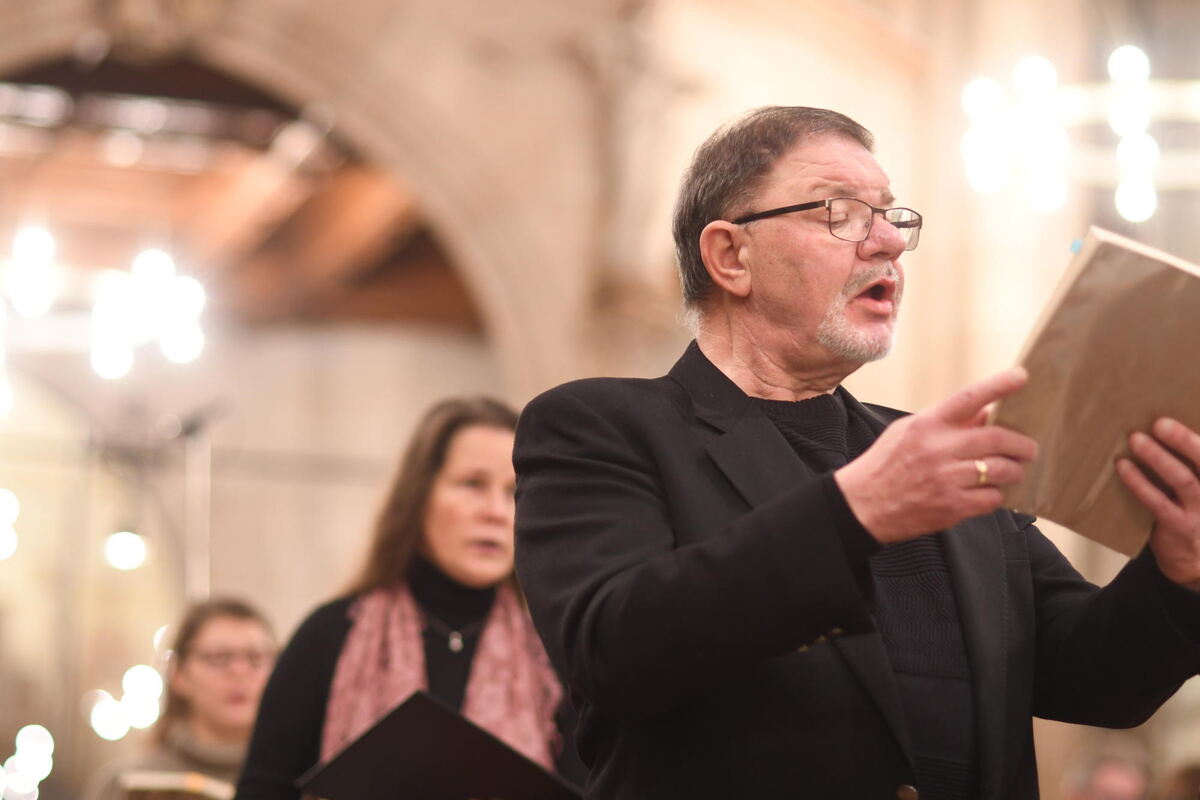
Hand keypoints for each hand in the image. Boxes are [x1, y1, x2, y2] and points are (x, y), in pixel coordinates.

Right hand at [834, 367, 1037, 543]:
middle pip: (997, 438)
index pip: (969, 398)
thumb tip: (985, 415)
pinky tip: (988, 493)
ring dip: (1014, 471)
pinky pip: (991, 498)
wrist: (862, 505)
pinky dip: (996, 495)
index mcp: (927, 426)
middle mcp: (938, 449)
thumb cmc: (884, 466)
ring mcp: (946, 479)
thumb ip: (945, 423)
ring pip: (1001, 469)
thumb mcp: (907, 432)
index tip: (1022, 376)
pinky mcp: (952, 507)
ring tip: (1012, 472)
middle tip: (1029, 448)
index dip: (998, 385)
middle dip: (1022, 444)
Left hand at [1116, 418, 1199, 589]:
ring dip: (1158, 458)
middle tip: (1160, 422)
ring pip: (1182, 480)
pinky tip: (1123, 467)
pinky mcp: (1178, 525)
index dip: (1193, 437)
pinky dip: (1138, 482)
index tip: (1170, 418)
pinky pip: (1157, 502)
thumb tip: (1158, 427)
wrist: (1194, 557)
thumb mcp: (1197, 486)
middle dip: (1183, 440)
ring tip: (1136, 439)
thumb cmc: (1192, 509)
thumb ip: (1187, 463)